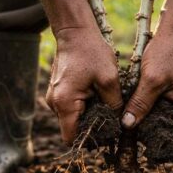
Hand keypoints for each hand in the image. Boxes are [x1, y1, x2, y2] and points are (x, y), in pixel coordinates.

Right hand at [46, 29, 122, 144]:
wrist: (75, 32)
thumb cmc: (91, 52)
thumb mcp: (109, 80)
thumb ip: (114, 105)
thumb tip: (119, 124)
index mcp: (64, 103)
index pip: (71, 138)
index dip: (87, 140)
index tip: (104, 133)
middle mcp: (54, 103)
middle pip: (72, 129)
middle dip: (90, 127)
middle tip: (109, 118)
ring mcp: (54, 97)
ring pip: (72, 119)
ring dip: (88, 116)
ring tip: (103, 103)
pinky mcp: (58, 92)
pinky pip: (70, 107)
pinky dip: (83, 106)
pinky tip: (96, 95)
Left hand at [122, 30, 172, 134]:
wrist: (172, 33)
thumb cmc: (166, 53)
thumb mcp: (151, 80)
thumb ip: (140, 104)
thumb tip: (128, 124)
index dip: (167, 141)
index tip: (148, 144)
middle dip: (157, 131)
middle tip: (137, 136)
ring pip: (169, 116)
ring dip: (155, 119)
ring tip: (137, 124)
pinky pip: (166, 106)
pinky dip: (155, 109)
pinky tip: (141, 109)